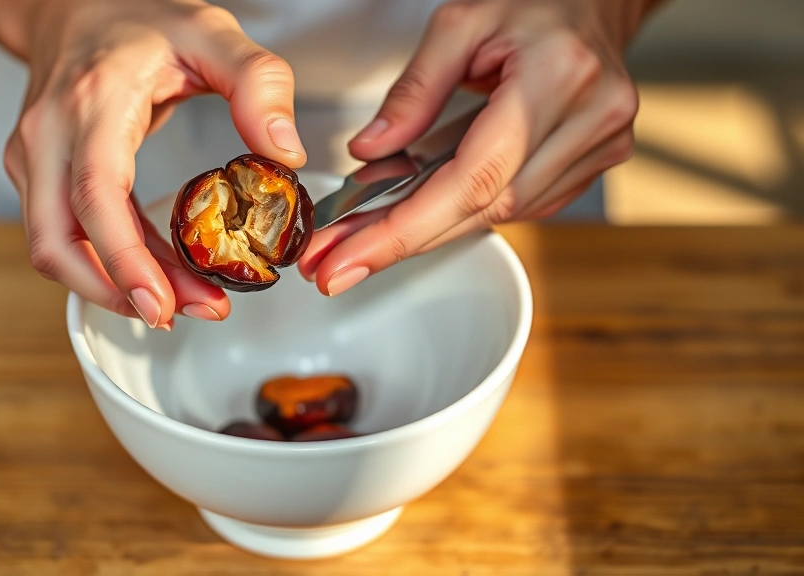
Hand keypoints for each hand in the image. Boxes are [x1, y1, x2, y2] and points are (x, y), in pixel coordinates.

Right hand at [1, 0, 305, 327]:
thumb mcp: (211, 31)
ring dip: (113, 287)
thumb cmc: (137, 21)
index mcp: (91, 102)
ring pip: (54, 250)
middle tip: (186, 312)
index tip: (163, 302)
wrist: (74, 9)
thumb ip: (258, 82)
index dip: (125, 259)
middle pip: (59, 242)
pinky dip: (107, 266)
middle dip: (121, 291)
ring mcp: (32, 159)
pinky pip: (64, 237)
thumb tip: (284, 151)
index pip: (95, 195)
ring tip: (181, 301)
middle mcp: (47, 136)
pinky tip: (156, 275)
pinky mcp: (35, 178)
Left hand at [300, 0, 652, 295]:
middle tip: (339, 261)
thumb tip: (369, 150)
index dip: (407, 227)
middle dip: (404, 240)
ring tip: (366, 236)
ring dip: (431, 229)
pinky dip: (468, 211)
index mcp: (557, 77)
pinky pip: (523, 205)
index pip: (474, 178)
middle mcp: (590, 120)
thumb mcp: (460, 23)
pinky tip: (424, 212)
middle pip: (485, 208)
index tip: (351, 256)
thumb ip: (414, 89)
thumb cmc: (532, 2)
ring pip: (502, 215)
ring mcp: (601, 146)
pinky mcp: (595, 163)